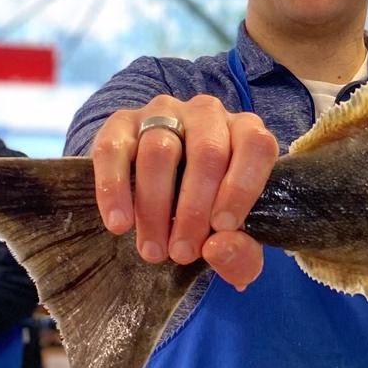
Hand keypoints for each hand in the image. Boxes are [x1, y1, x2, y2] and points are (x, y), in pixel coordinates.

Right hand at [89, 96, 277, 291]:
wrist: (162, 197)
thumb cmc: (209, 215)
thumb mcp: (233, 239)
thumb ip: (240, 253)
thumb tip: (217, 249)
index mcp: (246, 132)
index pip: (255, 146)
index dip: (242, 186)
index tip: (223, 227)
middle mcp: (208, 114)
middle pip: (207, 152)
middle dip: (194, 209)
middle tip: (183, 253)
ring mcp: (163, 113)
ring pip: (159, 151)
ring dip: (155, 207)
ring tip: (153, 250)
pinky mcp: (122, 123)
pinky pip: (112, 149)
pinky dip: (114, 190)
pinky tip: (119, 224)